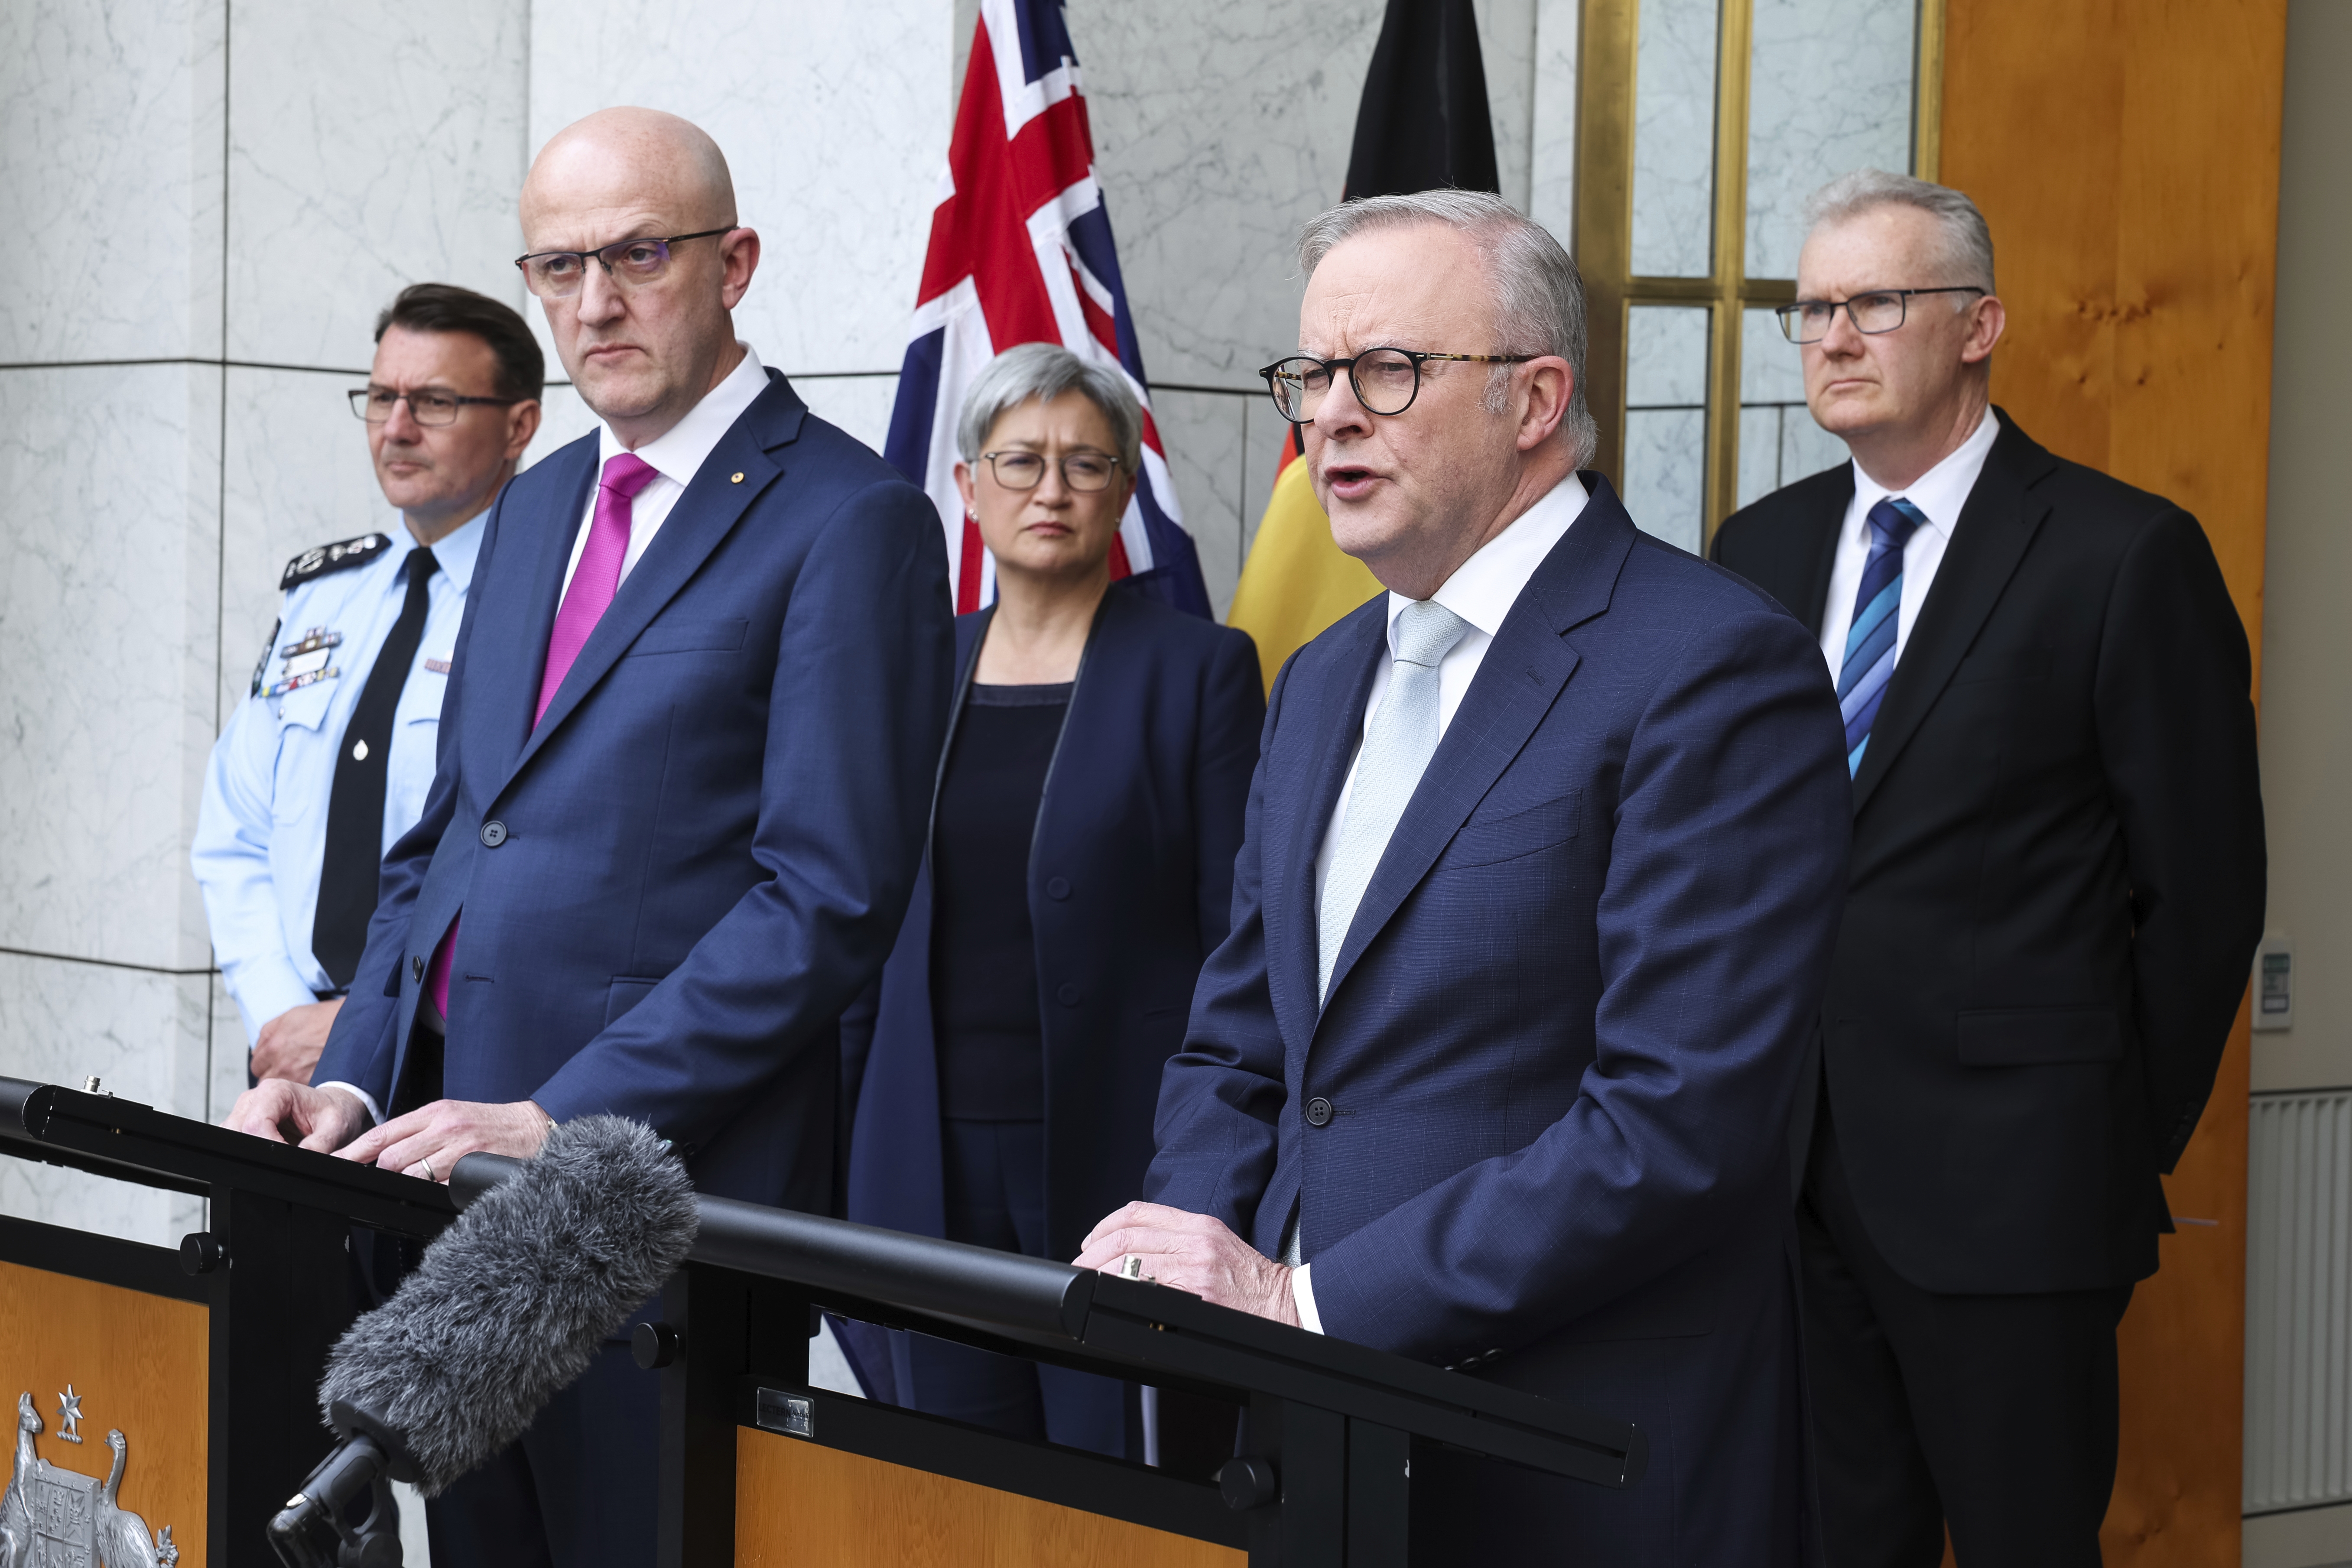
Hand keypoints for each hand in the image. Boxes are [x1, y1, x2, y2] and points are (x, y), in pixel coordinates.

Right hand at [223, 1079, 369, 1152]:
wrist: (336, 1108)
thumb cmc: (335, 1112)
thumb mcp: (336, 1128)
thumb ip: (318, 1145)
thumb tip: (303, 1161)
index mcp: (275, 1091)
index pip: (256, 1125)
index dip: (269, 1147)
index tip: (288, 1159)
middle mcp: (255, 1098)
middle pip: (237, 1132)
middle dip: (257, 1151)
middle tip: (285, 1159)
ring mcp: (246, 1111)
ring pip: (231, 1139)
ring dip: (251, 1152)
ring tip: (281, 1153)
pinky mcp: (244, 1124)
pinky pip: (235, 1142)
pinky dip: (249, 1152)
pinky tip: (271, 1153)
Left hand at [252, 997, 343, 1083]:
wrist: (354, 1025)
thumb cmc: (326, 1018)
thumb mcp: (291, 1016)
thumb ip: (268, 1033)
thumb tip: (259, 1048)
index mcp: (274, 1046)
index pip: (256, 1065)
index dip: (264, 1063)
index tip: (270, 1062)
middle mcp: (284, 1064)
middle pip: (265, 1080)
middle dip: (272, 1074)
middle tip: (283, 1068)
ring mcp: (299, 1077)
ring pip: (283, 1088)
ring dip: (287, 1082)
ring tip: (297, 1074)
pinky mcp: (315, 1084)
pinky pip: (300, 1091)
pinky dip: (302, 1085)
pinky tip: (309, 1076)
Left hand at [336, 1099, 554, 1183]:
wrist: (535, 1127)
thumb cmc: (491, 1124)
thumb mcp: (454, 1115)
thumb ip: (420, 1130)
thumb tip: (382, 1152)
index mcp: (436, 1112)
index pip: (383, 1132)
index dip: (355, 1151)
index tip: (336, 1162)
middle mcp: (444, 1127)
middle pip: (391, 1157)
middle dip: (385, 1172)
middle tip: (392, 1178)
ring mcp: (459, 1149)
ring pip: (411, 1175)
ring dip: (409, 1184)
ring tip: (423, 1181)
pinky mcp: (473, 1169)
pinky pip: (438, 1189)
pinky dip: (434, 1193)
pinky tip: (444, 1188)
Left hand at [1075, 1202, 1300, 1326]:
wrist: (1285, 1305)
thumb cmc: (1250, 1281)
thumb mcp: (1216, 1244)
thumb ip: (1178, 1239)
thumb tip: (1132, 1249)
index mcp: (1199, 1224)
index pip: (1138, 1212)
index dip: (1103, 1226)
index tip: (1088, 1242)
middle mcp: (1195, 1240)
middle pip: (1127, 1236)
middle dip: (1093, 1253)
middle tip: (1079, 1268)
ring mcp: (1196, 1267)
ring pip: (1131, 1261)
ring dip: (1100, 1274)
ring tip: (1089, 1285)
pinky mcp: (1197, 1294)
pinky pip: (1148, 1290)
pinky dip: (1123, 1292)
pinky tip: (1112, 1299)